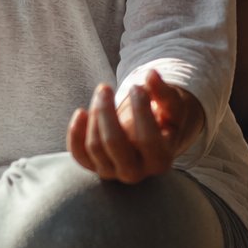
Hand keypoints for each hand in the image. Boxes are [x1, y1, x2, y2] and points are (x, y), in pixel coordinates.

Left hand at [66, 71, 200, 183]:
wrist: (151, 136)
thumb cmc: (163, 117)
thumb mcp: (171, 106)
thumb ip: (163, 92)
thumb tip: (151, 75)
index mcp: (160, 161)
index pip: (147, 140)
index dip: (140, 110)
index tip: (135, 86)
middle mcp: (135, 173)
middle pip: (113, 143)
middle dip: (105, 111)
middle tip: (104, 86)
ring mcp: (112, 172)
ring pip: (94, 146)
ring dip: (93, 114)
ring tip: (102, 92)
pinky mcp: (94, 167)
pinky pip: (78, 154)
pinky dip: (75, 133)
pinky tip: (80, 111)